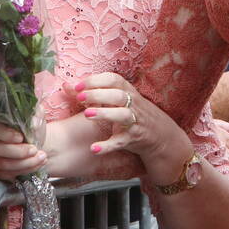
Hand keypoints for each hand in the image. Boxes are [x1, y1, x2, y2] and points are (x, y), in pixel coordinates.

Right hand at [0, 115, 47, 179]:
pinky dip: (23, 170)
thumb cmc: (31, 125)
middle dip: (17, 151)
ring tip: (41, 157)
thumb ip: (35, 115)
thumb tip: (33, 124)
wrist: (34, 140)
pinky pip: (5, 174)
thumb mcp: (35, 115)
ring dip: (23, 163)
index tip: (21, 138)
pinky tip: (37, 163)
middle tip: (34, 150)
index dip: (5, 134)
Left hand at [73, 72, 193, 184]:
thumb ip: (94, 93)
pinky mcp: (134, 139)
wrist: (162, 137)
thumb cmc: (134, 114)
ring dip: (105, 113)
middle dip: (98, 94)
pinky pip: (121, 142)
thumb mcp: (120, 100)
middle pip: (118, 95)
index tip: (78, 85)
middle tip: (80, 97)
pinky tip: (94, 148)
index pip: (114, 79)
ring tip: (87, 114)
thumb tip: (67, 86)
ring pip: (122, 115)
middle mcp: (133, 104)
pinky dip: (107, 146)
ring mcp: (135, 122)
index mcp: (128, 92)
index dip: (96, 80)